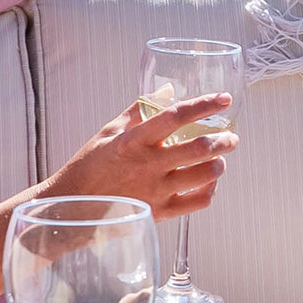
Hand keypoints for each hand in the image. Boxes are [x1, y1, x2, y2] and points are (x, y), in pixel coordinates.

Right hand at [42, 92, 236, 218]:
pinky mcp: (159, 213)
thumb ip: (141, 108)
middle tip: (230, 136)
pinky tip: (207, 181)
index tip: (224, 99)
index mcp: (134, 141)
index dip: (204, 105)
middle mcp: (148, 165)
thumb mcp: (109, 131)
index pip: (176, 116)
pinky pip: (198, 202)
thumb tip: (168, 89)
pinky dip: (210, 189)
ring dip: (219, 164)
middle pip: (200, 148)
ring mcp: (155, 191)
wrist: (71, 209)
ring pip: (204, 175)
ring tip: (220, 159)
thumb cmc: (89, 166)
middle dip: (224, 139)